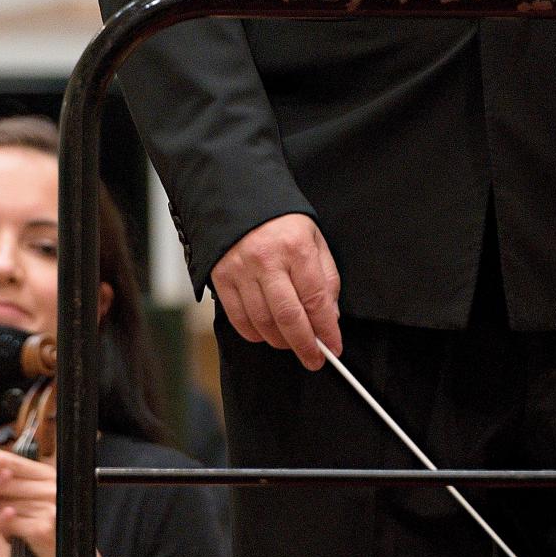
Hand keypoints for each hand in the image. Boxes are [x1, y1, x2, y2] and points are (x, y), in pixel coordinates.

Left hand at [0, 446, 122, 556]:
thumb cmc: (52, 529)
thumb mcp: (38, 500)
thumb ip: (18, 483)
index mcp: (52, 476)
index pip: (15, 462)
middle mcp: (54, 487)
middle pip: (6, 482)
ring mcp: (50, 507)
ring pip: (4, 503)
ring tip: (6, 524)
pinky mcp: (43, 528)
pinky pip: (9, 524)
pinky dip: (4, 531)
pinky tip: (10, 536)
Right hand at [212, 213, 342, 367]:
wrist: (237, 198)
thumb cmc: (281, 220)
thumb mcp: (314, 238)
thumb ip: (326, 276)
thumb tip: (331, 315)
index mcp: (296, 247)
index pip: (316, 298)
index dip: (327, 329)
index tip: (334, 347)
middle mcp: (267, 260)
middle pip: (289, 317)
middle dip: (305, 345)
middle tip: (314, 359)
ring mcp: (241, 271)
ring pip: (263, 323)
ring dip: (281, 342)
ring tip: (292, 344)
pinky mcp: (221, 279)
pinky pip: (239, 319)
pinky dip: (255, 334)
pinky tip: (267, 334)